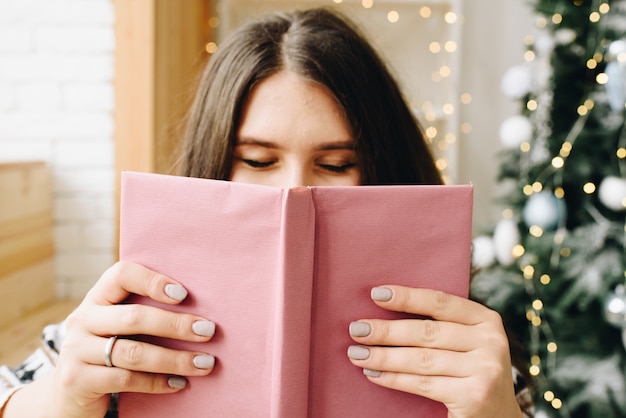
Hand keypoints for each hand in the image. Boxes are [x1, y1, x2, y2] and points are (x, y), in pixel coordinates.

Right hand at [5, 261, 216, 417]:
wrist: (67, 395)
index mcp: (96, 298)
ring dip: (175, 359)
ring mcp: (76, 351)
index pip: (121, 275)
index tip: (184, 295)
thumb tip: (200, 312)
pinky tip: (180, 383)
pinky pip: (126, 379)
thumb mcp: (118, 328)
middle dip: (176, 324)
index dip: (153, 281)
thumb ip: (145, 314)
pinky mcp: (77, 380)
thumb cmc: (108, 351)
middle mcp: (82, 320)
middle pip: (134, 317)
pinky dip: (157, 382)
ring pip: (134, 352)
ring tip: (205, 362)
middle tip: (208, 331)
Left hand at [347, 285, 522, 417]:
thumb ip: (440, 326)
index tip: (375, 294)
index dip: (406, 297)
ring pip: (421, 359)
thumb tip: (384, 307)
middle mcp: (491, 341)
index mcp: (486, 319)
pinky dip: (393, 378)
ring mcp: (485, 369)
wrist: (498, 417)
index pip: (440, 302)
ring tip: (356, 353)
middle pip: (426, 332)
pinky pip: (423, 383)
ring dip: (383, 356)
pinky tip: (373, 373)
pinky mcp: (474, 395)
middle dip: (386, 330)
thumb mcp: (464, 343)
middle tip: (356, 329)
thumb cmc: (468, 372)